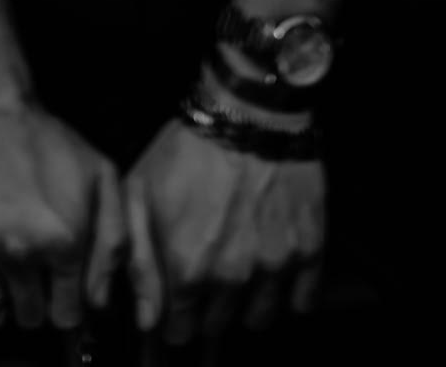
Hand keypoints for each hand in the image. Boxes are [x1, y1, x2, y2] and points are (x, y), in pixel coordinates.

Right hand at [0, 101, 126, 332]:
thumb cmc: (43, 137)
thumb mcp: (100, 174)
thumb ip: (113, 240)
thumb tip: (99, 300)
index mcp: (63, 239)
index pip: (67, 315)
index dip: (64, 306)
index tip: (57, 293)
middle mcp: (20, 251)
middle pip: (29, 316)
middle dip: (32, 300)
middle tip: (28, 272)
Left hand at [123, 117, 325, 345]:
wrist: (249, 111)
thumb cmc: (190, 149)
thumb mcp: (141, 194)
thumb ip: (137, 263)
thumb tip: (145, 321)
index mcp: (188, 267)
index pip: (179, 333)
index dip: (175, 320)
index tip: (178, 304)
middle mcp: (232, 277)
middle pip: (217, 327)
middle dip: (208, 309)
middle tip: (208, 271)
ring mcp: (274, 265)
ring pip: (258, 318)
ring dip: (247, 303)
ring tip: (240, 264)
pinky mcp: (308, 249)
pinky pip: (302, 300)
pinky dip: (290, 292)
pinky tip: (273, 265)